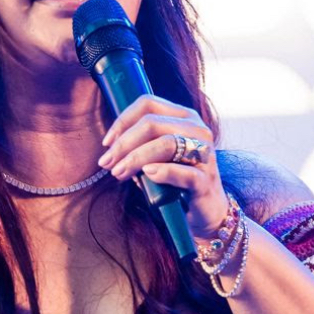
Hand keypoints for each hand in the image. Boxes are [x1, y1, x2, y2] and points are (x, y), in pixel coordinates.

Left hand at [97, 95, 229, 238]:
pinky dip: (162, 172)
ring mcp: (204, 153)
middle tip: (107, 163)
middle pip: (152, 124)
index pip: (148, 104)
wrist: (206, 209)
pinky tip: (148, 174)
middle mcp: (197, 129)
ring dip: (136, 158)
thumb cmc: (177, 180)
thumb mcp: (157, 156)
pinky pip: (183, 172)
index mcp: (183, 117)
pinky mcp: (206, 179)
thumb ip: (139, 146)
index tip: (107, 143)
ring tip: (119, 172)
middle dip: (123, 143)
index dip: (123, 121)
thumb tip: (111, 148)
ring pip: (165, 144)